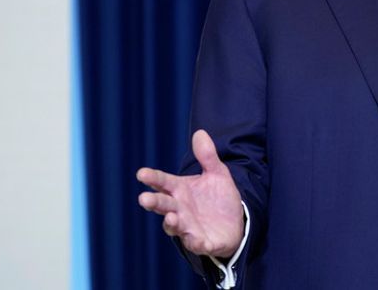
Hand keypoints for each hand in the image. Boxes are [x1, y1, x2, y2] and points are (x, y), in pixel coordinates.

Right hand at [136, 129, 243, 257]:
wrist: (235, 222)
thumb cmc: (218, 197)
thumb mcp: (217, 173)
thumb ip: (207, 156)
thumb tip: (200, 133)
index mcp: (180, 190)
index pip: (162, 182)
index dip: (153, 178)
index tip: (142, 173)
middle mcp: (179, 209)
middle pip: (163, 205)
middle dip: (154, 202)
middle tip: (144, 198)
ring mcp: (188, 227)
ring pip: (175, 226)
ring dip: (172, 223)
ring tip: (172, 217)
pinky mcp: (202, 242)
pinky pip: (197, 244)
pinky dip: (196, 243)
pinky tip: (198, 240)